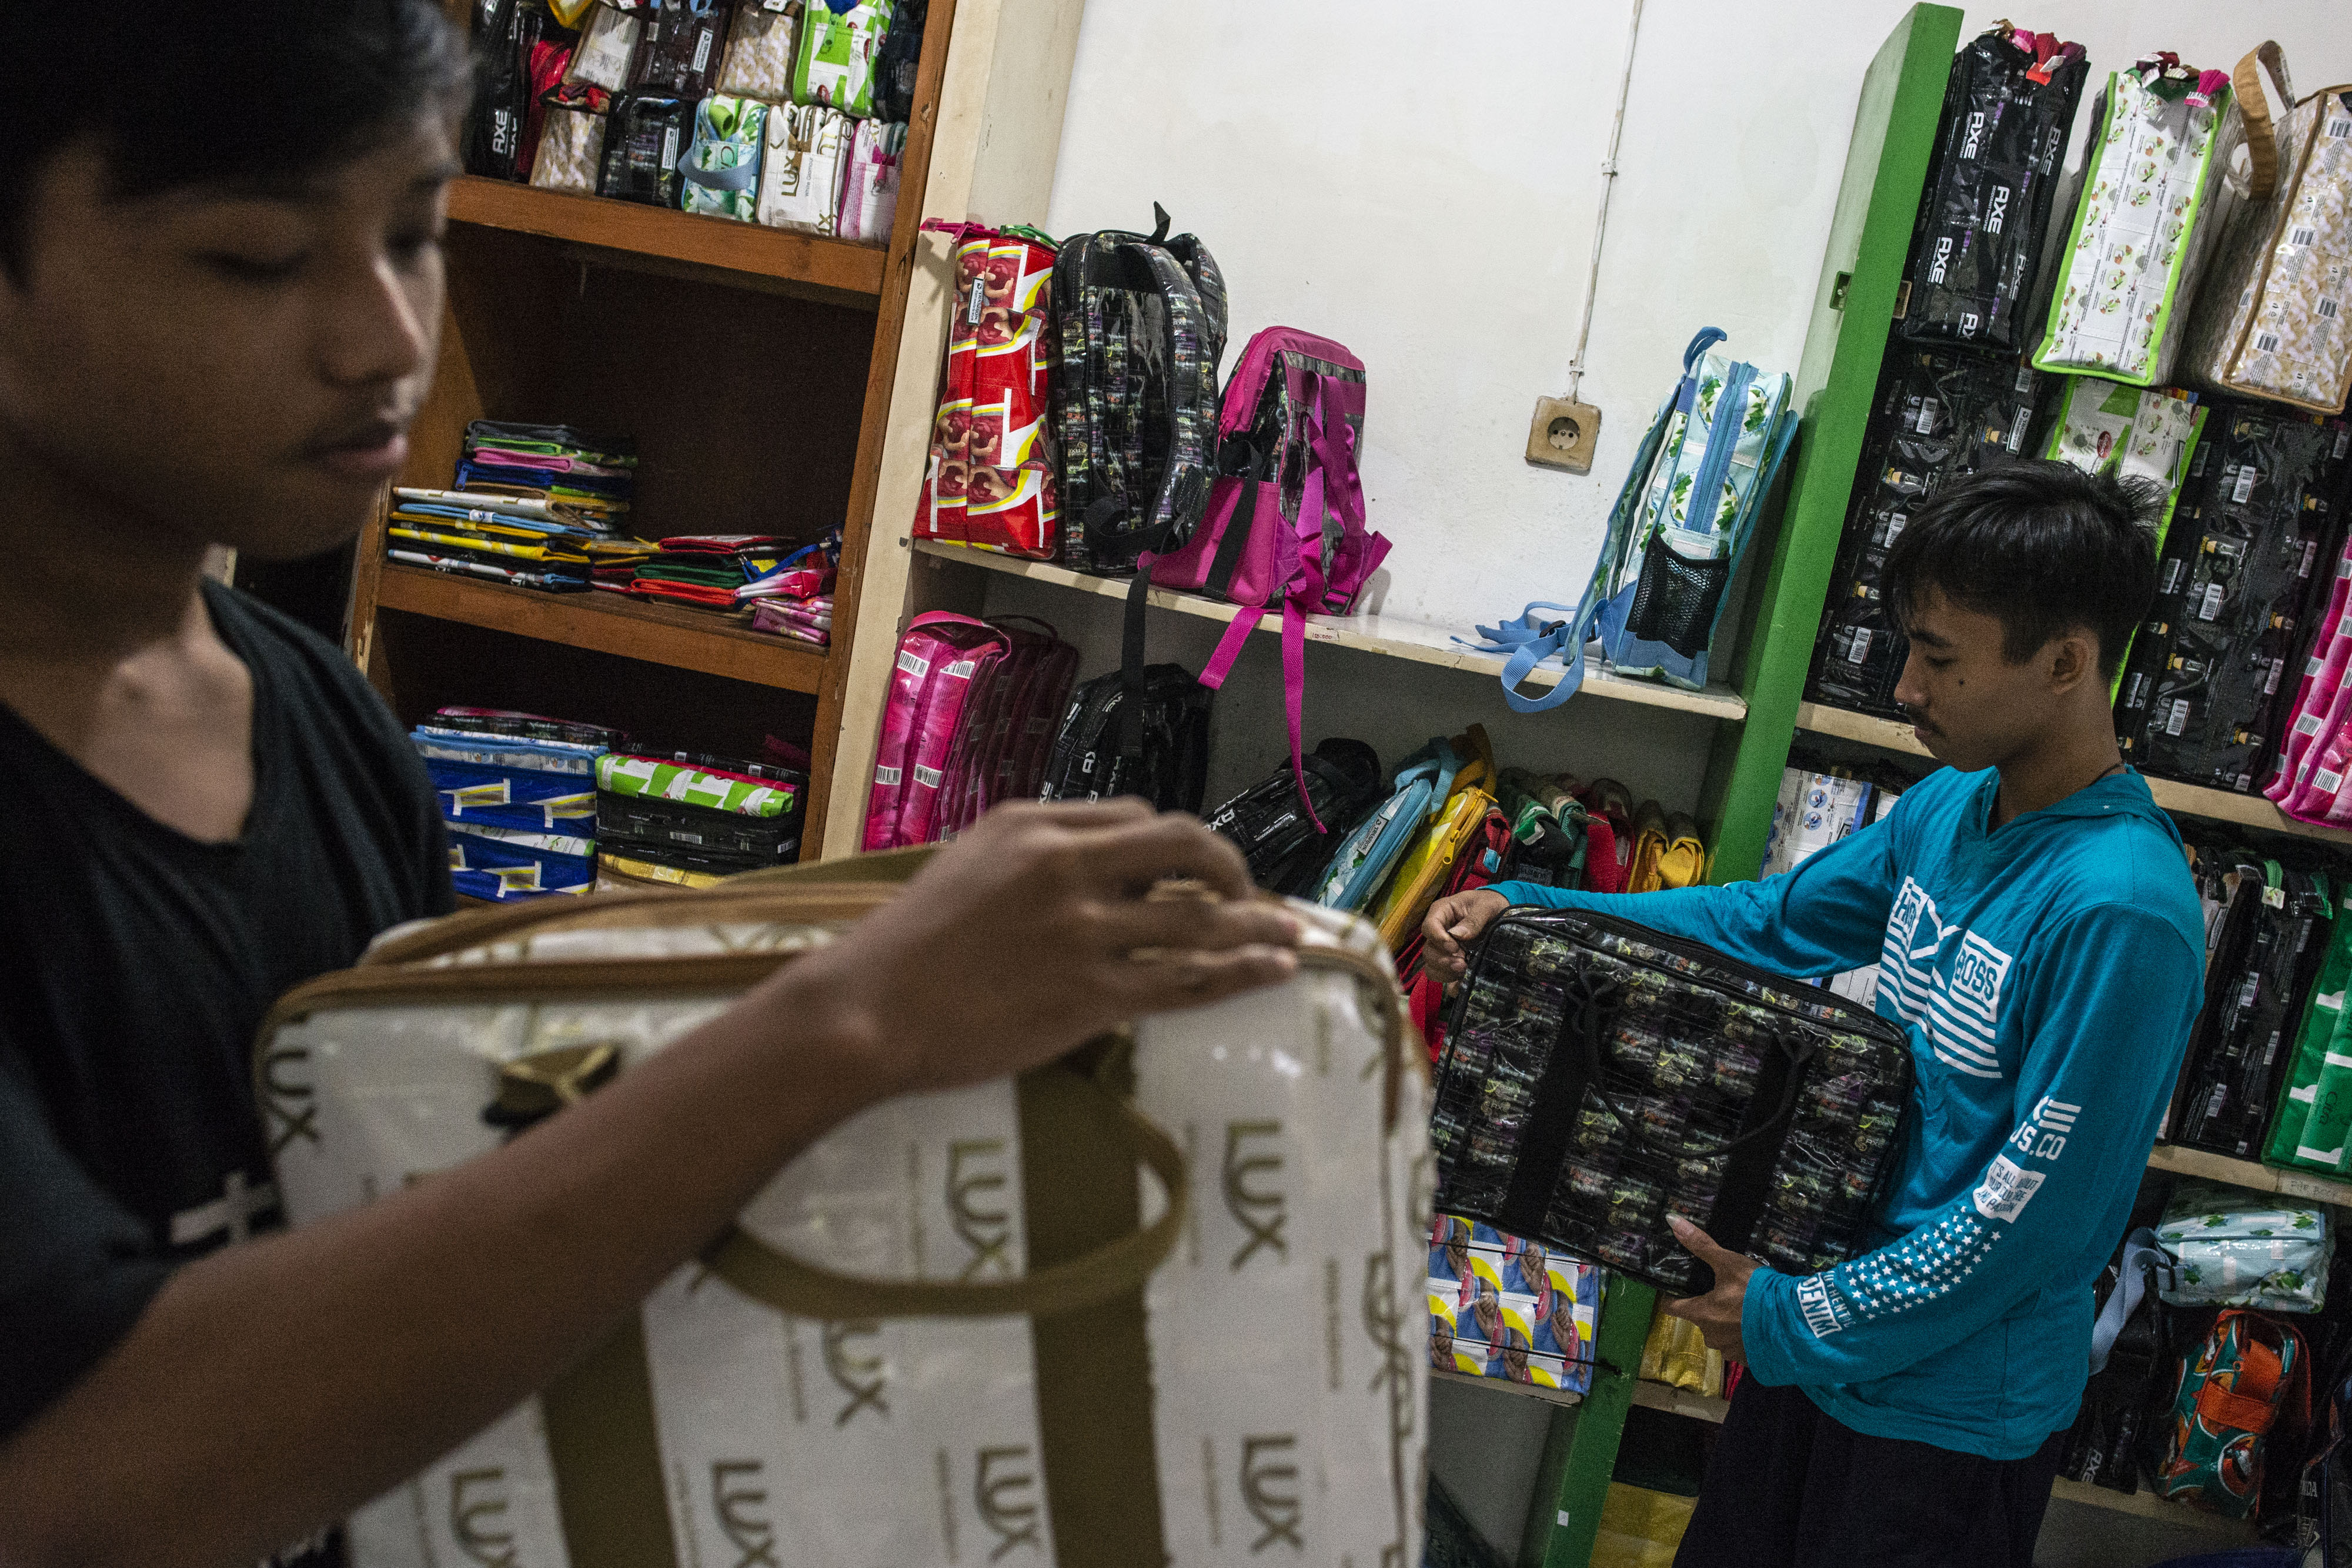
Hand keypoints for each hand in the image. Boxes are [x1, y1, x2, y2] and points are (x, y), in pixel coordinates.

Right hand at [776, 800, 1301, 1095]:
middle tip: (1253, 895)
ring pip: (1198, 920)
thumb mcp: (966, 868)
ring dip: (1257, 926)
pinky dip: (1240, 973)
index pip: (1137, 820)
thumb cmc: (905, 947)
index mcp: (1033, 825)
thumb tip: (1093, 869)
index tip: (1197, 874)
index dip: (1177, 849)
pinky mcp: (1090, 994)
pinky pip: (1186, 980)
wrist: (869, 1010)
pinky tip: (1273, 972)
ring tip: (1293, 938)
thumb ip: (1030, 860)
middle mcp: (1066, 866)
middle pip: (1183, 848)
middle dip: (1232, 869)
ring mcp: (1082, 931)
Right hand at [1421, 888, 1508, 983]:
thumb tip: (1459, 935)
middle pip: (1428, 950)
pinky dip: (1451, 983)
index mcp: (1442, 913)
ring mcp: (1444, 950)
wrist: (1500, 913)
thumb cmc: (1490, 904)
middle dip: (1443, 960)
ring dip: (1445, 972)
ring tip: (1464, 970)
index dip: (1438, 939)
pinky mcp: (1452, 962)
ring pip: (1431, 966)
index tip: (1454, 947)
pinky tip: (1463, 982)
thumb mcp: (1486, 906)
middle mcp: (1439, 933)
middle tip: (1462, 963)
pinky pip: (1444, 977)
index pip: (1429, 927)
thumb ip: (1474, 919)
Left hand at [1661, 1216, 1762, 1363]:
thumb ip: (1701, 1245)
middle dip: (1708, 1308)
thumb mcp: (1728, 1262)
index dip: (1671, 1297)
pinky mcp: (1749, 1360)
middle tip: (1722, 1293)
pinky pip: (1739, 1346)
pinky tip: (1756, 1326)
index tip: (1675, 1288)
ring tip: (1743, 1309)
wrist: (1792, 1320)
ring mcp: (1730, 1350)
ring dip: (1728, 1323)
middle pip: (1700, 1319)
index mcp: (1700, 1313)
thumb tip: (1671, 1220)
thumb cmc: (1755, 1290)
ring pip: (1721, 1334)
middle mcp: (1710, 1336)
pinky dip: (1744, 1336)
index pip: (1671, 1307)